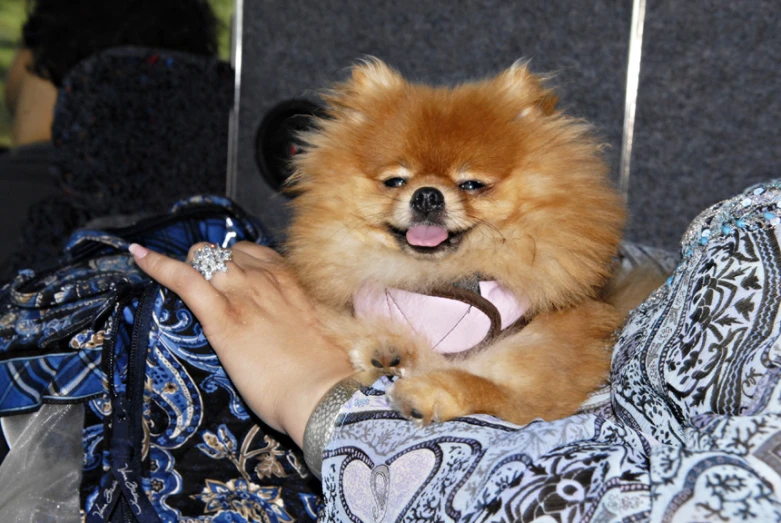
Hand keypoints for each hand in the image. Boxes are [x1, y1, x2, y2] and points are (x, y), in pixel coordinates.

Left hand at [128, 241, 353, 447]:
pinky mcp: (222, 317)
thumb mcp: (313, 330)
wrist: (321, 391)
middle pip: (223, 252)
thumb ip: (295, 315)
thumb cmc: (323, 371)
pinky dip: (157, 265)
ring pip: (203, 257)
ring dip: (191, 269)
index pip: (251, 252)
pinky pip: (184, 278)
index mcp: (288, 280)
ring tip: (180, 288)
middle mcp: (265, 278)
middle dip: (210, 267)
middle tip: (205, 296)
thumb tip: (287, 324)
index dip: (233, 263)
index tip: (225, 277)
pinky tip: (139, 256)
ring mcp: (242, 294)